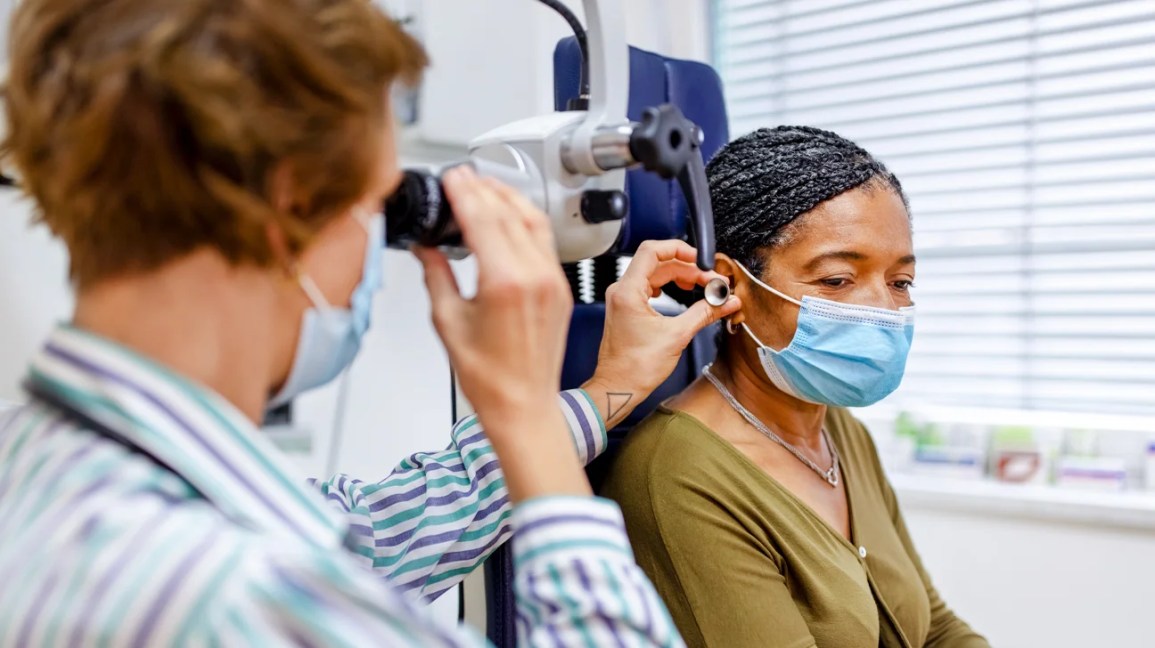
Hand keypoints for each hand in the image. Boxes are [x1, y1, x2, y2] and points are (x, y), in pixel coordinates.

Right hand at [414, 166, 586, 500]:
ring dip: (510, 198)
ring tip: (486, 187)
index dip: (465, 192)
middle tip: (464, 176)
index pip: (483, 219)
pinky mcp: (561, 288)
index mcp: (505, 282)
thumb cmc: (489, 378)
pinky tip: (510, 217)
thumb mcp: (448, 322)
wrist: (524, 406)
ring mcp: (553, 280)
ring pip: (535, 221)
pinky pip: (545, 242)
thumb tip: (426, 249)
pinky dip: (526, 220)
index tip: (453, 177)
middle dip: (485, 189)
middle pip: (510, 213)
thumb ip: (437, 276)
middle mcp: (536, 276)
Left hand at [584, 240, 740, 427]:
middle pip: (657, 263)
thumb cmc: (635, 367)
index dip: (679, 249)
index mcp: (628, 291)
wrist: (618, 387)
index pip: (652, 251)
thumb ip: (704, 313)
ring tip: (701, 287)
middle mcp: (622, 291)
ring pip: (654, 274)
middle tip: (710, 282)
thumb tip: (726, 302)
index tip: (700, 258)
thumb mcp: (677, 336)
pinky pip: (649, 287)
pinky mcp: (626, 309)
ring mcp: (622, 299)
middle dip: (687, 268)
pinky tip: (681, 293)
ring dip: (679, 277)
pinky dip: (668, 286)